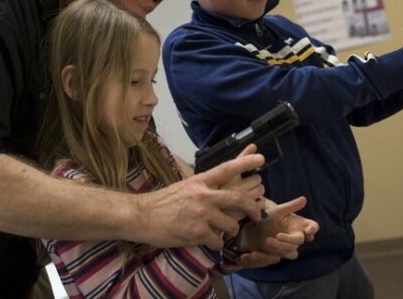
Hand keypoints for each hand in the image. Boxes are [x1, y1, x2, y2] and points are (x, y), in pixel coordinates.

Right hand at [135, 153, 265, 250]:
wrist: (141, 216)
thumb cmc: (162, 203)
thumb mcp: (184, 187)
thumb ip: (203, 188)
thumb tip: (221, 192)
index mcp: (199, 182)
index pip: (226, 169)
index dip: (245, 162)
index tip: (261, 159)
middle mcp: (203, 195)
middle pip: (238, 199)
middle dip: (253, 208)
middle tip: (258, 214)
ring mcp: (201, 214)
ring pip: (231, 225)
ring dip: (229, 231)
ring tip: (220, 232)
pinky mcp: (197, 232)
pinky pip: (218, 241)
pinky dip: (215, 244)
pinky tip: (206, 241)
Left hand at [238, 196, 318, 260]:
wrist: (251, 229)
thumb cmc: (267, 218)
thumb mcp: (276, 211)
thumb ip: (290, 206)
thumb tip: (304, 199)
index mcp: (299, 224)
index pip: (313, 227)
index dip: (312, 229)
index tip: (307, 231)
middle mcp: (296, 236)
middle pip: (299, 240)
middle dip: (289, 239)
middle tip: (277, 236)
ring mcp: (288, 246)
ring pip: (291, 251)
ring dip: (280, 247)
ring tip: (266, 241)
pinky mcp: (279, 254)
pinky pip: (279, 257)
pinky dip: (271, 254)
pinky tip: (261, 250)